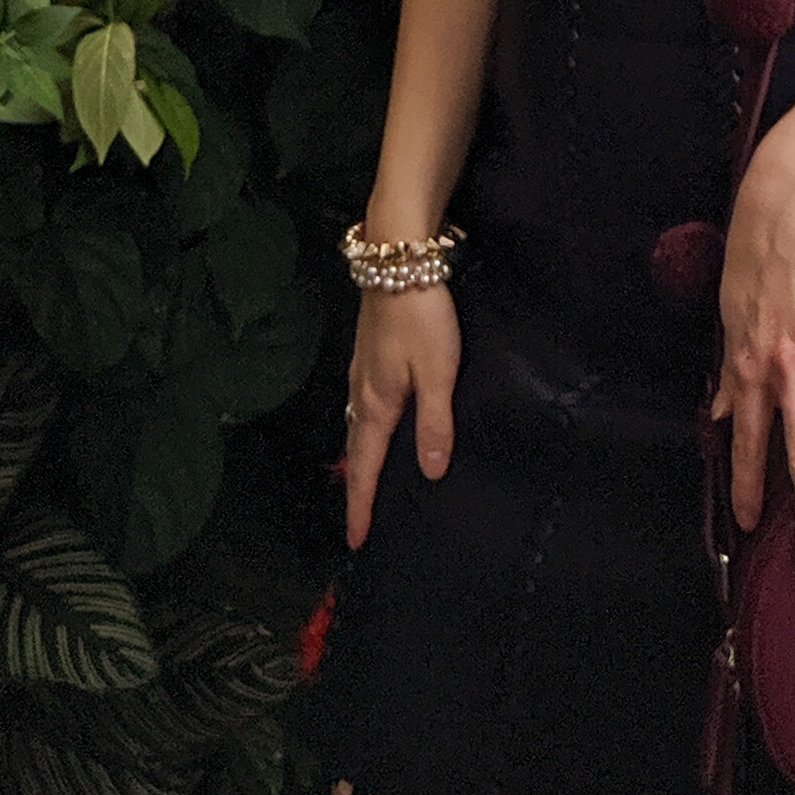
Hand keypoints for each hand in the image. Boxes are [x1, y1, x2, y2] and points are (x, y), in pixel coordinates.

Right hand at [342, 284, 459, 549]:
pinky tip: (377, 416)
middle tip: (360, 515)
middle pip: (357, 446)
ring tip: (368, 475)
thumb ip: (434, 423)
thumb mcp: (437, 372)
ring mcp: (362, 364)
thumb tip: (430, 474)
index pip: (366, 466)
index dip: (362, 504)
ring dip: (361, 452)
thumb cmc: (421, 316)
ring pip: (358, 420)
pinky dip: (367, 422)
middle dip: (357, 483)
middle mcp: (362, 388)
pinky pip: (362, 399)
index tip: (356, 540)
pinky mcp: (369, 346)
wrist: (397, 255)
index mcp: (378, 402)